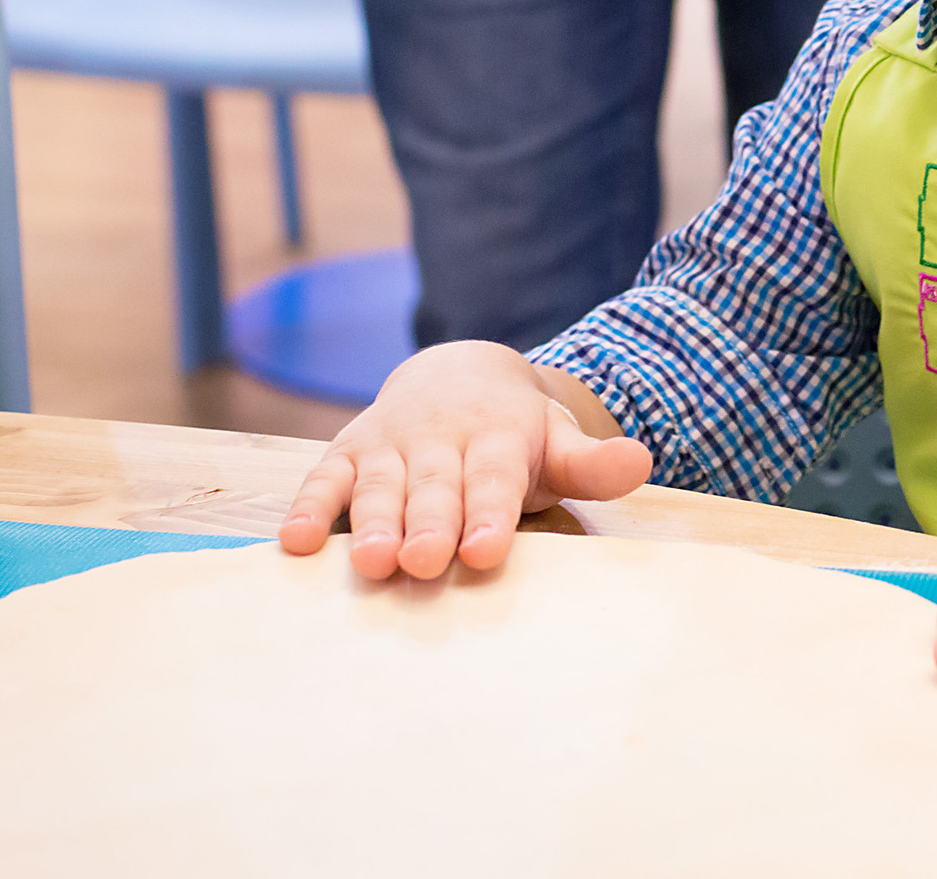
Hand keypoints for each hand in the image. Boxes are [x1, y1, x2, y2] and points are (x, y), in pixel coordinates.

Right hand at [278, 341, 652, 581]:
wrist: (458, 373)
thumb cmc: (515, 433)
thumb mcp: (557, 442)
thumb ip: (592, 462)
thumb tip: (641, 461)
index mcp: (496, 439)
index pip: (494, 479)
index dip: (491, 514)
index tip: (488, 549)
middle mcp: (439, 440)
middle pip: (435, 488)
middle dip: (429, 524)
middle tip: (425, 562)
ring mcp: (389, 445)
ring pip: (379, 487)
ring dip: (373, 524)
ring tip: (370, 563)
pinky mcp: (347, 453)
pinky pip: (324, 480)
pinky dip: (308, 507)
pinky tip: (296, 544)